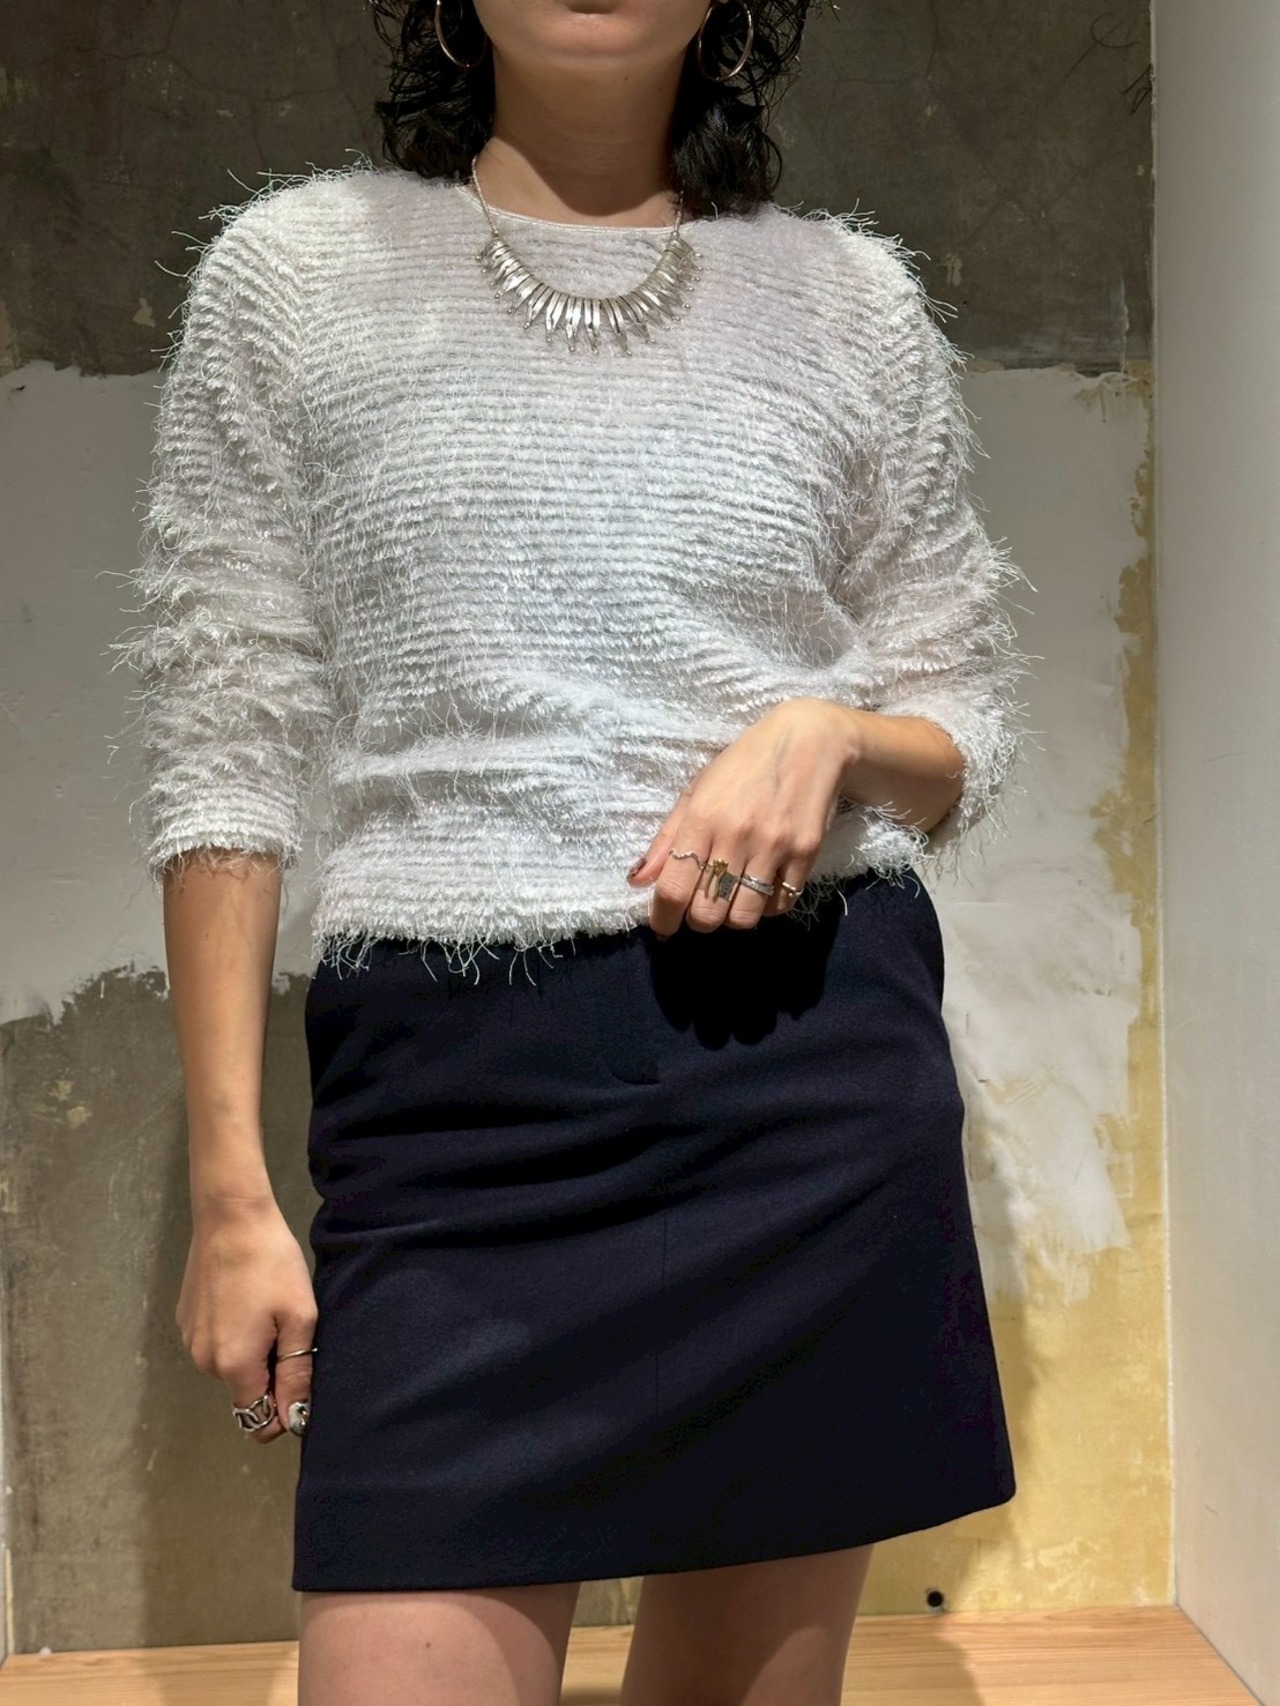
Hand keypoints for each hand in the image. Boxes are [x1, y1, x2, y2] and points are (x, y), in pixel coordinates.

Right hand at [175, 1193, 316, 1444]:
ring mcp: (189, 1340)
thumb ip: (296, 1374)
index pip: (257, 1421)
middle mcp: (204, 1362)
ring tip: (268, 1310)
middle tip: (288, 1331)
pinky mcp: (185, 1319)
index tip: (300, 1377)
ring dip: (253, 1352)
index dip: (283, 1410)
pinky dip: (234, 1333)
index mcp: (233, 1366)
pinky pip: (216, 1343)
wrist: (230, 1217)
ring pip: (230, 1366)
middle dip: (270, 1375)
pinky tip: (247, 1299)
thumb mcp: (298, 1318)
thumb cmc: (271, 1264)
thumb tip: (295, 1420)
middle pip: (244, 1392)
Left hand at [625, 698, 860, 938]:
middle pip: (707, 914)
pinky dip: (766, 907)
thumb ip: (666, 839)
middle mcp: (737, 835)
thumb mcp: (697, 791)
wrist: (810, 741)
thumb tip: (637, 881)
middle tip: (701, 905)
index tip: (662, 926)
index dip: (663, 918)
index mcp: (702, 817)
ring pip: (743, 917)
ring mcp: (774, 847)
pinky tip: (761, 887)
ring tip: (732, 897)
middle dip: (698, 920)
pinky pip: (779, 906)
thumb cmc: (744, 764)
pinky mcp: (806, 854)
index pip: (673, 888)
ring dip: (732, 917)